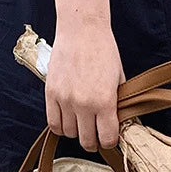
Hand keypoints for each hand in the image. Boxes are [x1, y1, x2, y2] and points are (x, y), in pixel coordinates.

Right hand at [45, 16, 125, 151]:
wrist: (82, 29)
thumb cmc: (103, 51)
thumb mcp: (119, 79)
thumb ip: (118, 105)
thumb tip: (119, 125)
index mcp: (104, 101)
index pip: (107, 138)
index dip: (110, 141)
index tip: (109, 137)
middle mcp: (83, 104)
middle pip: (87, 141)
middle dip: (93, 141)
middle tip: (95, 134)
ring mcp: (65, 100)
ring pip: (69, 134)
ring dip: (76, 132)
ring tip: (82, 122)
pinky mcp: (51, 94)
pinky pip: (53, 124)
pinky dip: (61, 127)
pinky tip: (68, 120)